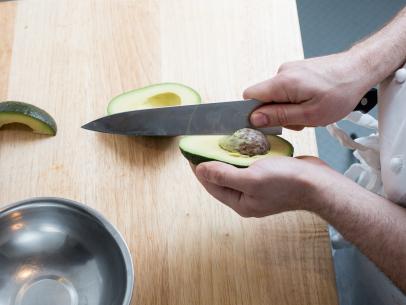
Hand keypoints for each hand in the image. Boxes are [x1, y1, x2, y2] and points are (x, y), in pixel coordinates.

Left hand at [193, 156, 332, 216]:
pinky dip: (242, 156)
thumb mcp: (251, 178)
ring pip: (235, 171)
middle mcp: (247, 197)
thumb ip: (224, 175)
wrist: (318, 183)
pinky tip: (240, 145)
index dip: (198, 168)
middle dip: (212, 161)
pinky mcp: (268, 178)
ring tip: (218, 142)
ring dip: (227, 157)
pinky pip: (249, 166)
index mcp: (240, 202)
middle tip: (203, 144)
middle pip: (221, 178)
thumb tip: (200, 170)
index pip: (211, 184)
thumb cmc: (286, 183)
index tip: (190, 152)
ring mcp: (258, 188)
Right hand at [244, 52, 372, 129]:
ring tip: (311, 111)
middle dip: (277, 114)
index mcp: (282, 83)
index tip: (265, 124)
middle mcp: (282, 72)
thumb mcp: (310, 114)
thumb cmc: (340, 92)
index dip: (252, 113)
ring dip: (289, 108)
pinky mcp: (297, 70)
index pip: (249, 97)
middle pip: (264, 98)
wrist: (360, 69)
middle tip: (299, 120)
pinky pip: (286, 89)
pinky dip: (295, 100)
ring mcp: (290, 70)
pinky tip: (312, 102)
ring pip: (277, 96)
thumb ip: (280, 117)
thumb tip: (255, 119)